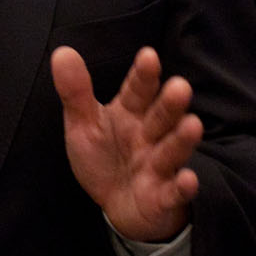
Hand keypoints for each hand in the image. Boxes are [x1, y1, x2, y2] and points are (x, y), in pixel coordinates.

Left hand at [52, 45, 200, 243]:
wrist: (115, 204)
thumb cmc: (104, 156)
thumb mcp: (83, 125)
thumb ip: (75, 92)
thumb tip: (62, 52)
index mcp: (131, 113)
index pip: (138, 90)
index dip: (143, 75)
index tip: (148, 56)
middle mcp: (150, 135)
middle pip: (161, 117)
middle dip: (170, 103)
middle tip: (180, 87)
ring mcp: (159, 166)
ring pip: (172, 150)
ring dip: (182, 139)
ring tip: (193, 124)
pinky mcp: (163, 197)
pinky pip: (173, 192)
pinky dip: (181, 187)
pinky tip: (188, 179)